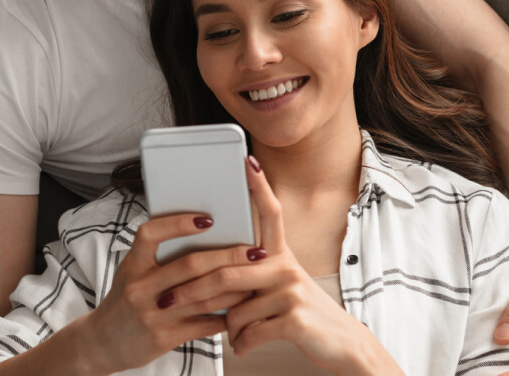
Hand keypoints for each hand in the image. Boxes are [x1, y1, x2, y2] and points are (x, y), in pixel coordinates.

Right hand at [69, 210, 257, 373]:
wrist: (103, 342)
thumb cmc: (126, 299)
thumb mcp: (132, 272)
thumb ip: (159, 256)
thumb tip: (206, 234)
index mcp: (133, 264)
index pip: (151, 234)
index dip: (178, 223)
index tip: (208, 219)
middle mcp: (140, 287)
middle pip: (189, 265)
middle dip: (227, 256)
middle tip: (255, 251)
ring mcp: (151, 314)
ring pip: (203, 296)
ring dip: (234, 287)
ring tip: (256, 278)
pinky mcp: (163, 337)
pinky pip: (203, 324)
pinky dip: (225, 316)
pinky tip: (240, 308)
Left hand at [168, 156, 401, 375]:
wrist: (341, 344)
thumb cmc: (302, 315)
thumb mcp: (279, 288)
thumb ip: (251, 277)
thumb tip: (210, 276)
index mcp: (280, 255)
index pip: (270, 213)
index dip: (259, 187)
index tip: (247, 162)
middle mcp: (286, 267)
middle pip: (227, 271)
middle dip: (192, 290)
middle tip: (168, 300)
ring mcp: (291, 292)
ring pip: (234, 307)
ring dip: (223, 327)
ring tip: (225, 333)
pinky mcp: (294, 319)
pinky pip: (249, 331)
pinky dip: (241, 342)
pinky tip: (244, 345)